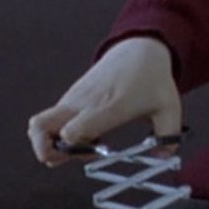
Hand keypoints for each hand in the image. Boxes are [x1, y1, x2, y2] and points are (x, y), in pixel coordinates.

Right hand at [27, 37, 181, 166]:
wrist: (137, 49)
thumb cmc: (153, 79)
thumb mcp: (169, 109)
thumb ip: (168, 138)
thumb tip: (162, 159)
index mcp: (109, 107)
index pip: (73, 130)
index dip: (74, 148)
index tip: (94, 153)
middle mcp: (83, 103)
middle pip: (39, 127)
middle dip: (45, 150)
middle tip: (70, 158)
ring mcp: (72, 99)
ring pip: (40, 125)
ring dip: (51, 144)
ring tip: (81, 146)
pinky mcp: (70, 98)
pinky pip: (50, 120)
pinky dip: (58, 134)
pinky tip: (86, 134)